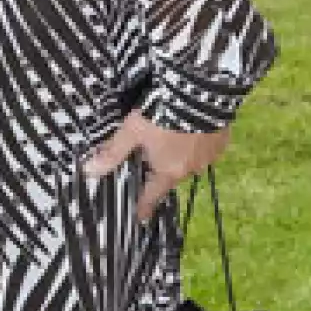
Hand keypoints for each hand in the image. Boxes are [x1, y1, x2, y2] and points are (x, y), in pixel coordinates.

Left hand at [84, 111, 228, 222]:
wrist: (199, 93)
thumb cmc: (161, 115)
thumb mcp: (131, 131)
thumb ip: (112, 152)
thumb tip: (88, 171)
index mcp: (168, 171)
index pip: (152, 195)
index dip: (144, 206)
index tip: (141, 217)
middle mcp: (190, 169)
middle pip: (170, 175)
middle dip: (161, 168)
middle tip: (152, 156)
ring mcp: (209, 157)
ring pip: (189, 161)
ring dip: (180, 154)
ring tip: (172, 137)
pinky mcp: (222, 141)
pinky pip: (206, 148)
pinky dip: (197, 142)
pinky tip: (191, 130)